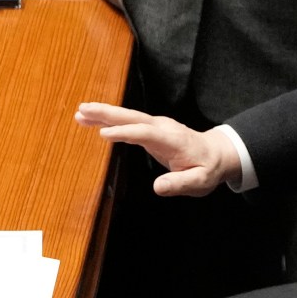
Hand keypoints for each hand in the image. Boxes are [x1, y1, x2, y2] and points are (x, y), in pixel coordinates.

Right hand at [74, 103, 239, 195]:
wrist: (216, 153)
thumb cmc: (207, 169)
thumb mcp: (199, 182)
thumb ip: (179, 184)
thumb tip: (158, 187)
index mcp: (173, 140)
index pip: (145, 133)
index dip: (125, 133)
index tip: (104, 134)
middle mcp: (163, 127)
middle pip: (132, 117)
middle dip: (108, 113)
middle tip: (84, 110)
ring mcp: (156, 125)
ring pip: (128, 116)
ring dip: (104, 113)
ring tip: (80, 112)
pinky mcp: (151, 127)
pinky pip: (128, 121)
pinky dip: (109, 119)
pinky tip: (92, 120)